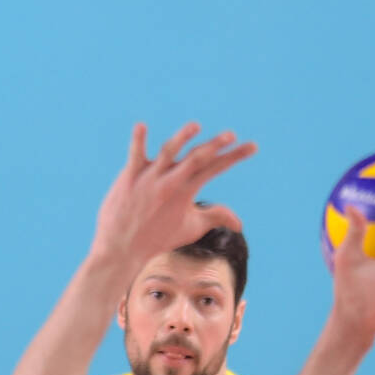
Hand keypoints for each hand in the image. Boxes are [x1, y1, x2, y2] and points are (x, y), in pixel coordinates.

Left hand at [91, 123, 255, 268]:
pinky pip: (134, 155)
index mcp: (186, 192)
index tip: (252, 146)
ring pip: (168, 153)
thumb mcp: (191, 229)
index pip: (215, 169)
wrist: (122, 248)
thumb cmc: (158, 239)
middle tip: (231, 135)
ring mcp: (149, 178)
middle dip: (215, 146)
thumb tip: (239, 224)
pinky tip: (141, 125)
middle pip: (196, 159)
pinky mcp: (129, 176)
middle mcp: (170, 183)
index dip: (235, 157)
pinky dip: (138, 140)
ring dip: (181, 139)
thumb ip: (216, 217)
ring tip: (195, 126)